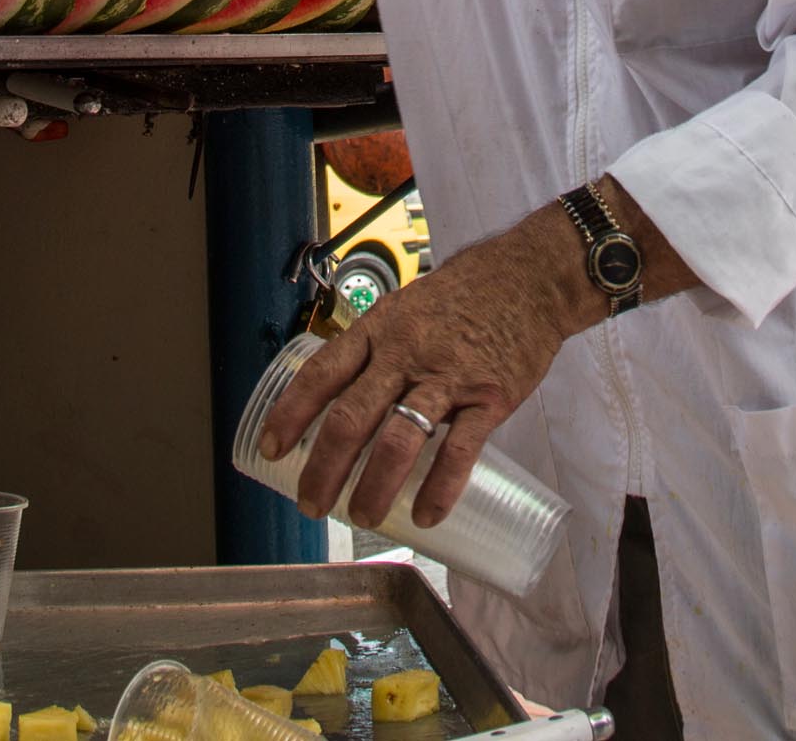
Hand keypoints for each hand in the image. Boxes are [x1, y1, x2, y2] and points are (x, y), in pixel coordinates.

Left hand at [260, 208, 582, 529]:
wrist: (525, 279)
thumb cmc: (459, 297)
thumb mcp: (403, 309)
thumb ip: (377, 350)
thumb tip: (343, 394)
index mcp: (378, 331)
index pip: (322, 374)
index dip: (291, 413)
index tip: (271, 448)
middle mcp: (404, 354)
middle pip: (351, 416)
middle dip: (324, 466)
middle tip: (310, 504)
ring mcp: (446, 377)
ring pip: (399, 438)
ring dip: (375, 485)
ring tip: (361, 516)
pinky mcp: (488, 398)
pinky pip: (459, 451)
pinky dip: (440, 488)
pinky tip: (426, 515)